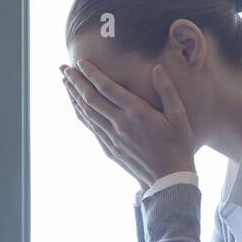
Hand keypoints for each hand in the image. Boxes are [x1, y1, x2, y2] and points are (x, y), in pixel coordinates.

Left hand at [61, 60, 195, 190]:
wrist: (169, 180)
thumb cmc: (178, 146)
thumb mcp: (179, 116)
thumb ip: (167, 90)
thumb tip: (157, 68)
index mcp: (137, 112)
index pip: (107, 87)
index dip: (91, 73)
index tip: (80, 61)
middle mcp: (120, 124)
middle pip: (91, 99)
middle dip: (75, 82)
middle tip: (63, 68)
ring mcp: (113, 138)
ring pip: (87, 113)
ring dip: (74, 96)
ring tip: (64, 82)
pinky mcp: (110, 149)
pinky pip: (91, 127)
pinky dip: (81, 114)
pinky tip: (76, 106)